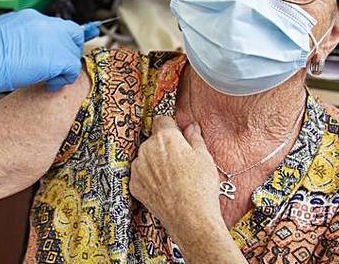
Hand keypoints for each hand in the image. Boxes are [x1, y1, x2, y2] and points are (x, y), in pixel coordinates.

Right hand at [0, 9, 99, 94]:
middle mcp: (42, 23)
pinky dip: (63, 79)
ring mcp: (50, 38)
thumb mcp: (0, 36)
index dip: (59, 41)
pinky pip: (72, 68)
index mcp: (28, 17)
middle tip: (56, 67)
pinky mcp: (54, 57)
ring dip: (64, 67)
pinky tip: (49, 85)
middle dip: (67, 51)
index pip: (56, 26)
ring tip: (50, 78)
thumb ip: (18, 38)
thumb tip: (20, 48)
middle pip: (72, 34)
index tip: (58, 52)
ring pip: (73, 51)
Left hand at [130, 116, 223, 239]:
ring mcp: (138, 167)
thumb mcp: (204, 157)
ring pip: (146, 157)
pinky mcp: (134, 184)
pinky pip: (141, 175)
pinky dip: (149, 179)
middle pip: (153, 140)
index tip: (177, 134)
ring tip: (173, 177)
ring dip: (155, 162)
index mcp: (165, 138)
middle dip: (164, 146)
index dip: (171, 127)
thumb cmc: (200, 187)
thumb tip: (191, 127)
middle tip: (180, 161)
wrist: (190, 217)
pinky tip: (164, 187)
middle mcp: (147, 149)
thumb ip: (195, 137)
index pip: (162, 120)